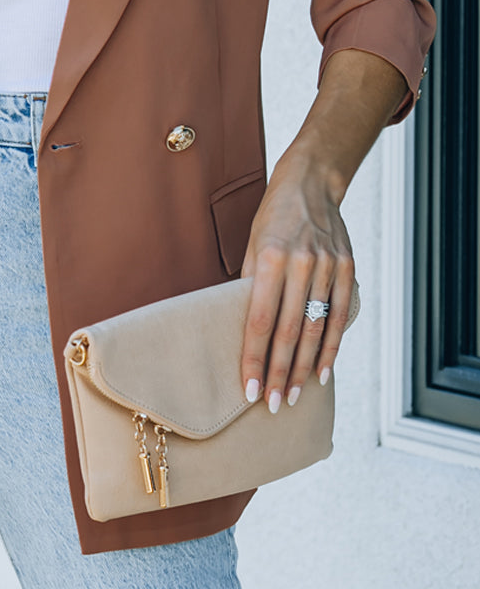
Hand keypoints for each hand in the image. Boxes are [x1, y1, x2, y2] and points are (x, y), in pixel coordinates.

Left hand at [238, 154, 355, 412]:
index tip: (249, 388)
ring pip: (316, 329)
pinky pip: (340, 316)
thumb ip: (250, 285)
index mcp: (271, 259)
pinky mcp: (347, 269)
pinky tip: (321, 372)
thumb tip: (241, 330)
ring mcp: (327, 267)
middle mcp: (301, 264)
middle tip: (272, 404)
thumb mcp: (253, 245)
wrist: (311, 184)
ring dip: (304, 368)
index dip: (254, 358)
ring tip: (293, 396)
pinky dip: (331, 347)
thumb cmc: (273, 217)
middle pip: (288, 331)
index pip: (260, 320)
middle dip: (279, 373)